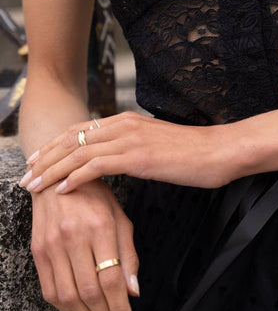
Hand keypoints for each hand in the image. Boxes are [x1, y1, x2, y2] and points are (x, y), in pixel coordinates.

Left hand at [18, 111, 230, 194]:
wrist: (218, 151)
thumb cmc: (192, 153)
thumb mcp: (155, 144)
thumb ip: (133, 145)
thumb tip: (115, 158)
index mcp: (127, 120)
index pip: (80, 130)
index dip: (54, 145)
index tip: (37, 161)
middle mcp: (124, 124)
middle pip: (72, 139)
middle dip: (45, 159)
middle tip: (25, 177)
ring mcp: (130, 138)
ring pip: (78, 153)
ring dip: (52, 171)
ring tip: (34, 186)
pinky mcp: (137, 156)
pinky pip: (96, 166)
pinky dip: (75, 178)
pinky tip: (63, 190)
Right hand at [29, 178, 138, 310]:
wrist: (56, 178)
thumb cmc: (94, 196)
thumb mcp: (119, 216)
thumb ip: (128, 254)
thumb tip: (132, 292)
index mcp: (100, 227)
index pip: (111, 279)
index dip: (121, 309)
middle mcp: (74, 237)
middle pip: (90, 292)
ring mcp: (52, 245)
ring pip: (68, 297)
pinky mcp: (37, 251)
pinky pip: (50, 291)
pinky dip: (66, 307)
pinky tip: (81, 309)